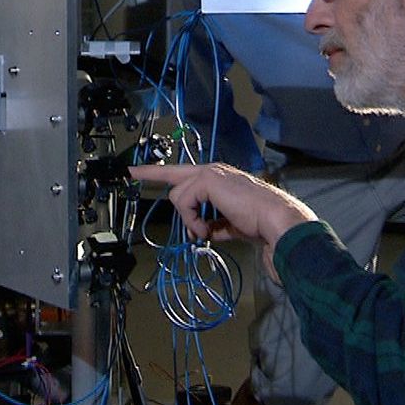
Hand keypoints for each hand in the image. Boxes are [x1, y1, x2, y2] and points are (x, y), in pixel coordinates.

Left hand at [129, 162, 316, 278]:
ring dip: (190, 219)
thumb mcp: (228, 225)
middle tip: (129, 171)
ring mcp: (210, 173)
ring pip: (178, 196)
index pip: (185, 175)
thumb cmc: (259, 223)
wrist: (275, 220)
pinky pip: (185, 203)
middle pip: (173, 174)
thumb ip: (211, 224)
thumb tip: (196, 232)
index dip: (161, 174)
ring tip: (205, 231)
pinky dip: (193, 220)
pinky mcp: (208, 180)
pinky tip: (206, 229)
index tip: (140, 171)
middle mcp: (214, 172)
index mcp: (220, 180)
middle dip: (150, 173)